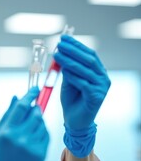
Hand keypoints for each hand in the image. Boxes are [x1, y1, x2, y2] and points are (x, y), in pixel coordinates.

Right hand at [0, 87, 48, 160]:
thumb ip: (6, 115)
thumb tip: (15, 97)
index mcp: (7, 132)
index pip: (22, 106)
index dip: (30, 95)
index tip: (35, 88)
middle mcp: (21, 139)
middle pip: (35, 113)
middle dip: (35, 107)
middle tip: (33, 107)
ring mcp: (33, 147)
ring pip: (42, 124)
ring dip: (38, 119)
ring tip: (30, 124)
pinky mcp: (41, 155)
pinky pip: (46, 135)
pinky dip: (42, 130)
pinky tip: (34, 135)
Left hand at [54, 35, 110, 156]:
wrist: (75, 121)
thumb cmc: (71, 100)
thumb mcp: (68, 81)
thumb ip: (68, 69)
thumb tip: (60, 52)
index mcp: (97, 72)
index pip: (89, 54)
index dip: (76, 45)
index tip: (63, 38)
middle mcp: (102, 77)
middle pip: (88, 59)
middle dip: (73, 50)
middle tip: (59, 44)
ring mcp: (101, 87)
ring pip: (85, 70)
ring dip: (69, 61)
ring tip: (57, 54)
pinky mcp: (97, 97)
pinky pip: (83, 83)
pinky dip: (73, 76)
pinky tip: (63, 70)